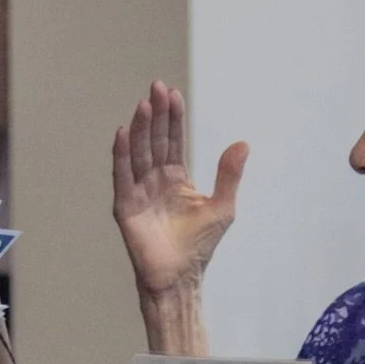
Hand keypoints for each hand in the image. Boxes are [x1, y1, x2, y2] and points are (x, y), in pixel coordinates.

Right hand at [112, 80, 248, 295]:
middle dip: (155, 114)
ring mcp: (138, 191)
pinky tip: (122, 133)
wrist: (181, 276)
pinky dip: (121, 155)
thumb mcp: (222, 206)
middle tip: (156, 88)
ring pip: (138, 153)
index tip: (172, 93)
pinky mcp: (126, 206)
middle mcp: (154, 180)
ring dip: (139, 128)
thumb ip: (229, 174)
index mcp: (176, 177)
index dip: (172, 117)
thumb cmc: (199, 245)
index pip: (172, 140)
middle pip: (153, 140)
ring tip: (143, 104)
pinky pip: (122, 176)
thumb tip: (243, 143)